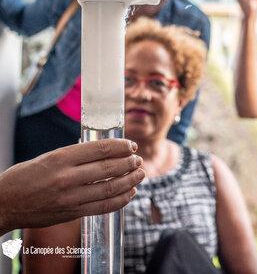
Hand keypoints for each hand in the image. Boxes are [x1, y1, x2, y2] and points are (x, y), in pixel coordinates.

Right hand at [0, 139, 144, 233]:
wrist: (4, 204)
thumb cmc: (24, 177)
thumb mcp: (48, 158)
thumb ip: (75, 156)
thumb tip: (104, 151)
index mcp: (60, 158)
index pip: (100, 149)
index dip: (121, 147)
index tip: (131, 146)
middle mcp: (67, 177)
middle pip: (109, 169)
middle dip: (129, 163)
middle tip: (137, 160)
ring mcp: (70, 197)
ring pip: (110, 188)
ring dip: (130, 180)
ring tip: (139, 174)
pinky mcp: (72, 213)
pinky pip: (103, 207)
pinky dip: (121, 199)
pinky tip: (130, 192)